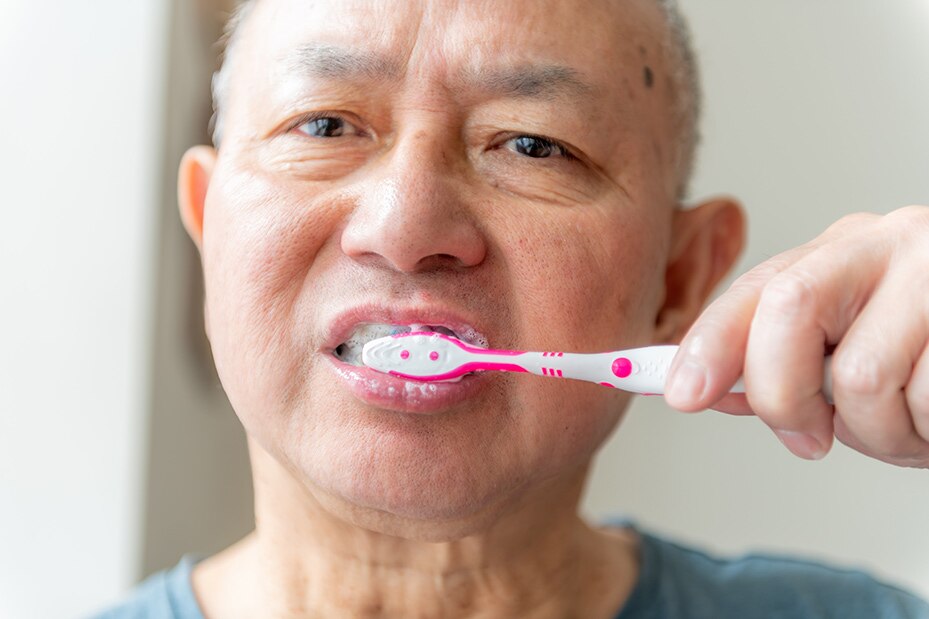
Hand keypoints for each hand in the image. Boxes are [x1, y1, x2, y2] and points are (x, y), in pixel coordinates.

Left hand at [664, 205, 928, 467]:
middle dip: (785, 396)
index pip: (756, 291)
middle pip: (788, 312)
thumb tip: (705, 388)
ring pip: (864, 378)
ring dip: (880, 436)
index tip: (680, 395)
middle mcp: (889, 244)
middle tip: (810, 438)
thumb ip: (785, 363)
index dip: (710, 343)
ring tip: (913, 427)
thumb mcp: (854, 352)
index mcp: (843, 253)